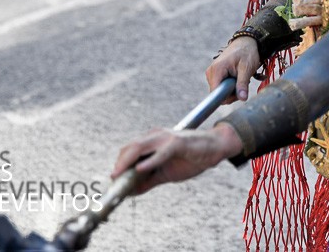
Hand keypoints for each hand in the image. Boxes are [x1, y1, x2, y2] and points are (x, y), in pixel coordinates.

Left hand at [111, 124, 242, 194]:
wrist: (215, 148)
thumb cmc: (191, 158)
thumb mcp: (165, 173)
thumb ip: (148, 180)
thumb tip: (131, 192)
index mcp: (152, 141)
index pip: (129, 150)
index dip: (119, 163)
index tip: (113, 178)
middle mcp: (156, 136)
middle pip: (130, 147)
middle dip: (119, 163)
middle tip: (113, 179)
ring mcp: (166, 138)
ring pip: (140, 147)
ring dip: (127, 162)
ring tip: (119, 175)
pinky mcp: (177, 143)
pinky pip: (160, 153)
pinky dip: (148, 162)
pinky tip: (140, 170)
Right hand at [206, 37, 259, 102]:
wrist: (246, 43)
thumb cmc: (247, 53)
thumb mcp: (246, 68)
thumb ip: (242, 84)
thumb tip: (242, 98)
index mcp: (216, 70)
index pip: (215, 93)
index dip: (227, 97)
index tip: (239, 92)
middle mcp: (211, 72)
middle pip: (218, 94)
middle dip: (232, 93)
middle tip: (243, 83)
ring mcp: (212, 73)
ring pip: (220, 91)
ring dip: (232, 89)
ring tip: (240, 78)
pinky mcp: (215, 74)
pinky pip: (221, 86)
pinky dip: (230, 86)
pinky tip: (236, 78)